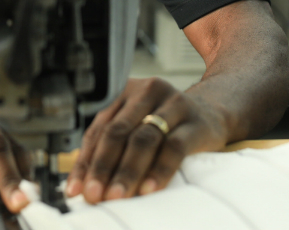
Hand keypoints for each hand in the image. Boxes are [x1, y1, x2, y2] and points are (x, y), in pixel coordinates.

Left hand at [66, 77, 228, 203]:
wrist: (212, 113)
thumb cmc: (166, 124)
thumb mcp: (136, 127)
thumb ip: (112, 148)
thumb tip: (84, 184)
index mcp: (124, 91)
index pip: (98, 130)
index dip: (85, 162)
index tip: (76, 189)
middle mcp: (146, 92)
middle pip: (117, 132)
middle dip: (102, 167)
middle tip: (94, 194)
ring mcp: (173, 104)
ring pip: (143, 139)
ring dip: (127, 171)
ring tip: (117, 196)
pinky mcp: (196, 122)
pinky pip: (174, 147)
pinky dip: (159, 170)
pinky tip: (149, 189)